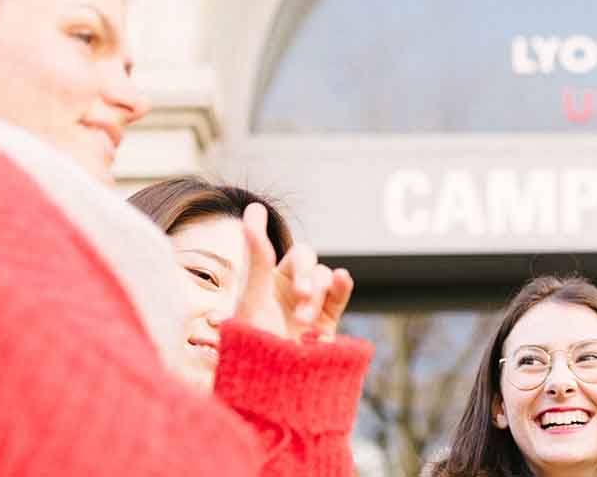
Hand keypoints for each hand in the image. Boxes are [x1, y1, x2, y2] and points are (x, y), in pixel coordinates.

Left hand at [236, 203, 353, 340]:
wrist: (275, 387)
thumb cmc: (256, 344)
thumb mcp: (254, 297)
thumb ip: (259, 255)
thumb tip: (253, 210)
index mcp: (262, 283)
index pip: (270, 248)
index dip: (263, 232)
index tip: (254, 210)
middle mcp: (286, 290)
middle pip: (306, 260)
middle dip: (306, 276)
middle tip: (301, 299)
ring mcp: (309, 304)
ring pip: (324, 277)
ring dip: (318, 292)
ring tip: (305, 322)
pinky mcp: (328, 321)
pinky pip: (340, 294)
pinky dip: (343, 285)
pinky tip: (343, 279)